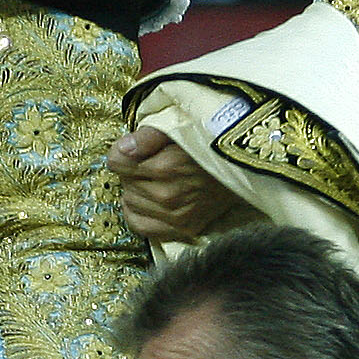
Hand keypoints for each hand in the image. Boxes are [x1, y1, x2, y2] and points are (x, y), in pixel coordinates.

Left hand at [108, 127, 238, 240]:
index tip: (136, 148)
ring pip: (129, 202)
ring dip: (138, 192)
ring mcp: (175, 216)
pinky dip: (139, 213)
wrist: (243, 170)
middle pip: (123, 182)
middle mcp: (169, 195)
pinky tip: (150, 202)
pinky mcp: (183, 230)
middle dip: (133, 171)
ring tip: (158, 181)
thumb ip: (147, 136)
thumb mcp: (180, 127)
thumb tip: (121, 150)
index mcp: (167, 167)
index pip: (115, 162)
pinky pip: (140, 226)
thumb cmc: (209, 144)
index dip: (123, 151)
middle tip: (154, 164)